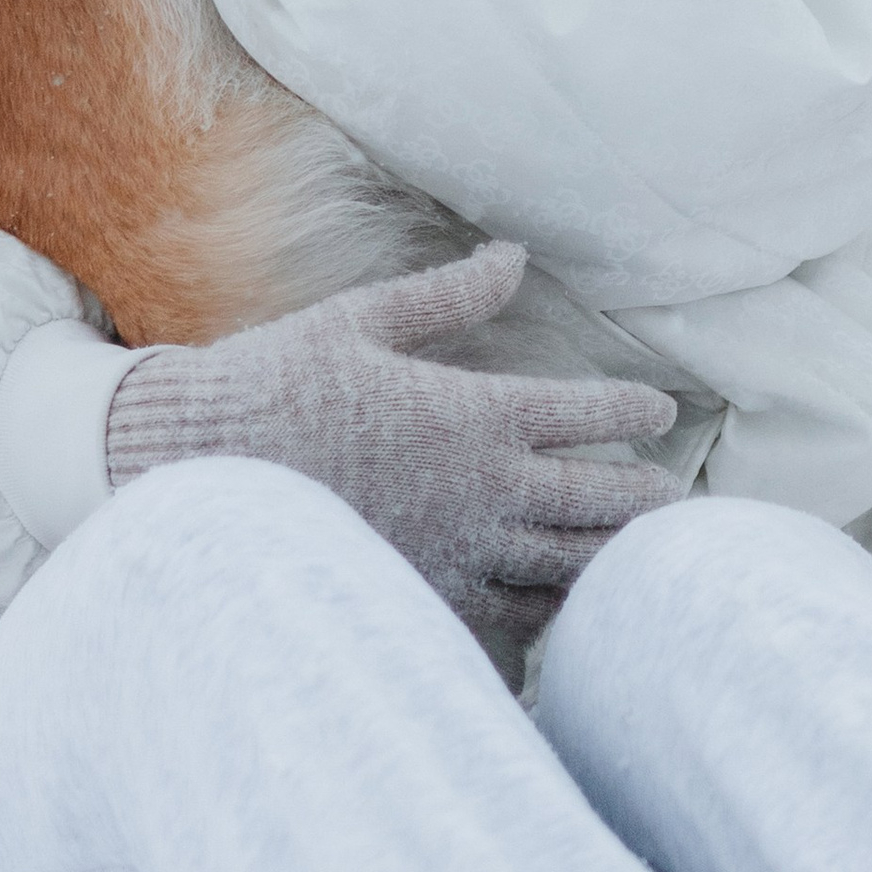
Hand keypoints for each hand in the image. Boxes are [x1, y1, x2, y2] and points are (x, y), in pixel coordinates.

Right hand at [105, 240, 682, 679]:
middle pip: (596, 499)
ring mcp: (458, 551)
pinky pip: (512, 615)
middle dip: (643, 497)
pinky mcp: (426, 597)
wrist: (199, 473)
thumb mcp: (363, 322)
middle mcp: (480, 488)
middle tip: (672, 499)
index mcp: (471, 413)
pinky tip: (563, 605)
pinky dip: (550, 609)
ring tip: (642, 558)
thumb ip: (450, 296)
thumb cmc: (277, 386)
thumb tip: (513, 256)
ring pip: (565, 565)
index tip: (659, 411)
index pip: (583, 413)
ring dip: (610, 558)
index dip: (631, 411)